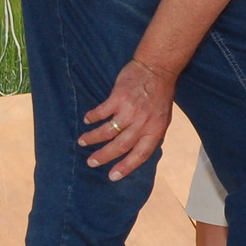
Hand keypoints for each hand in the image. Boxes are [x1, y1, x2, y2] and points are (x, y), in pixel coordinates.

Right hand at [80, 58, 177, 180]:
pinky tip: (87, 119)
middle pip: (120, 146)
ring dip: (93, 138)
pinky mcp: (119, 98)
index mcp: (155, 130)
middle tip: (91, 162)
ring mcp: (130, 111)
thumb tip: (141, 149)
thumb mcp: (163, 118)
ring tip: (83, 142)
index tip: (112, 176)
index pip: (140, 155)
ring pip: (108, 131)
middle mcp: (143, 123)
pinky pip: (102, 112)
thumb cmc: (160, 94)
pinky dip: (93, 117)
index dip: (126, 167)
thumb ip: (151, 133)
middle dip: (103, 156)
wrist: (157, 69)